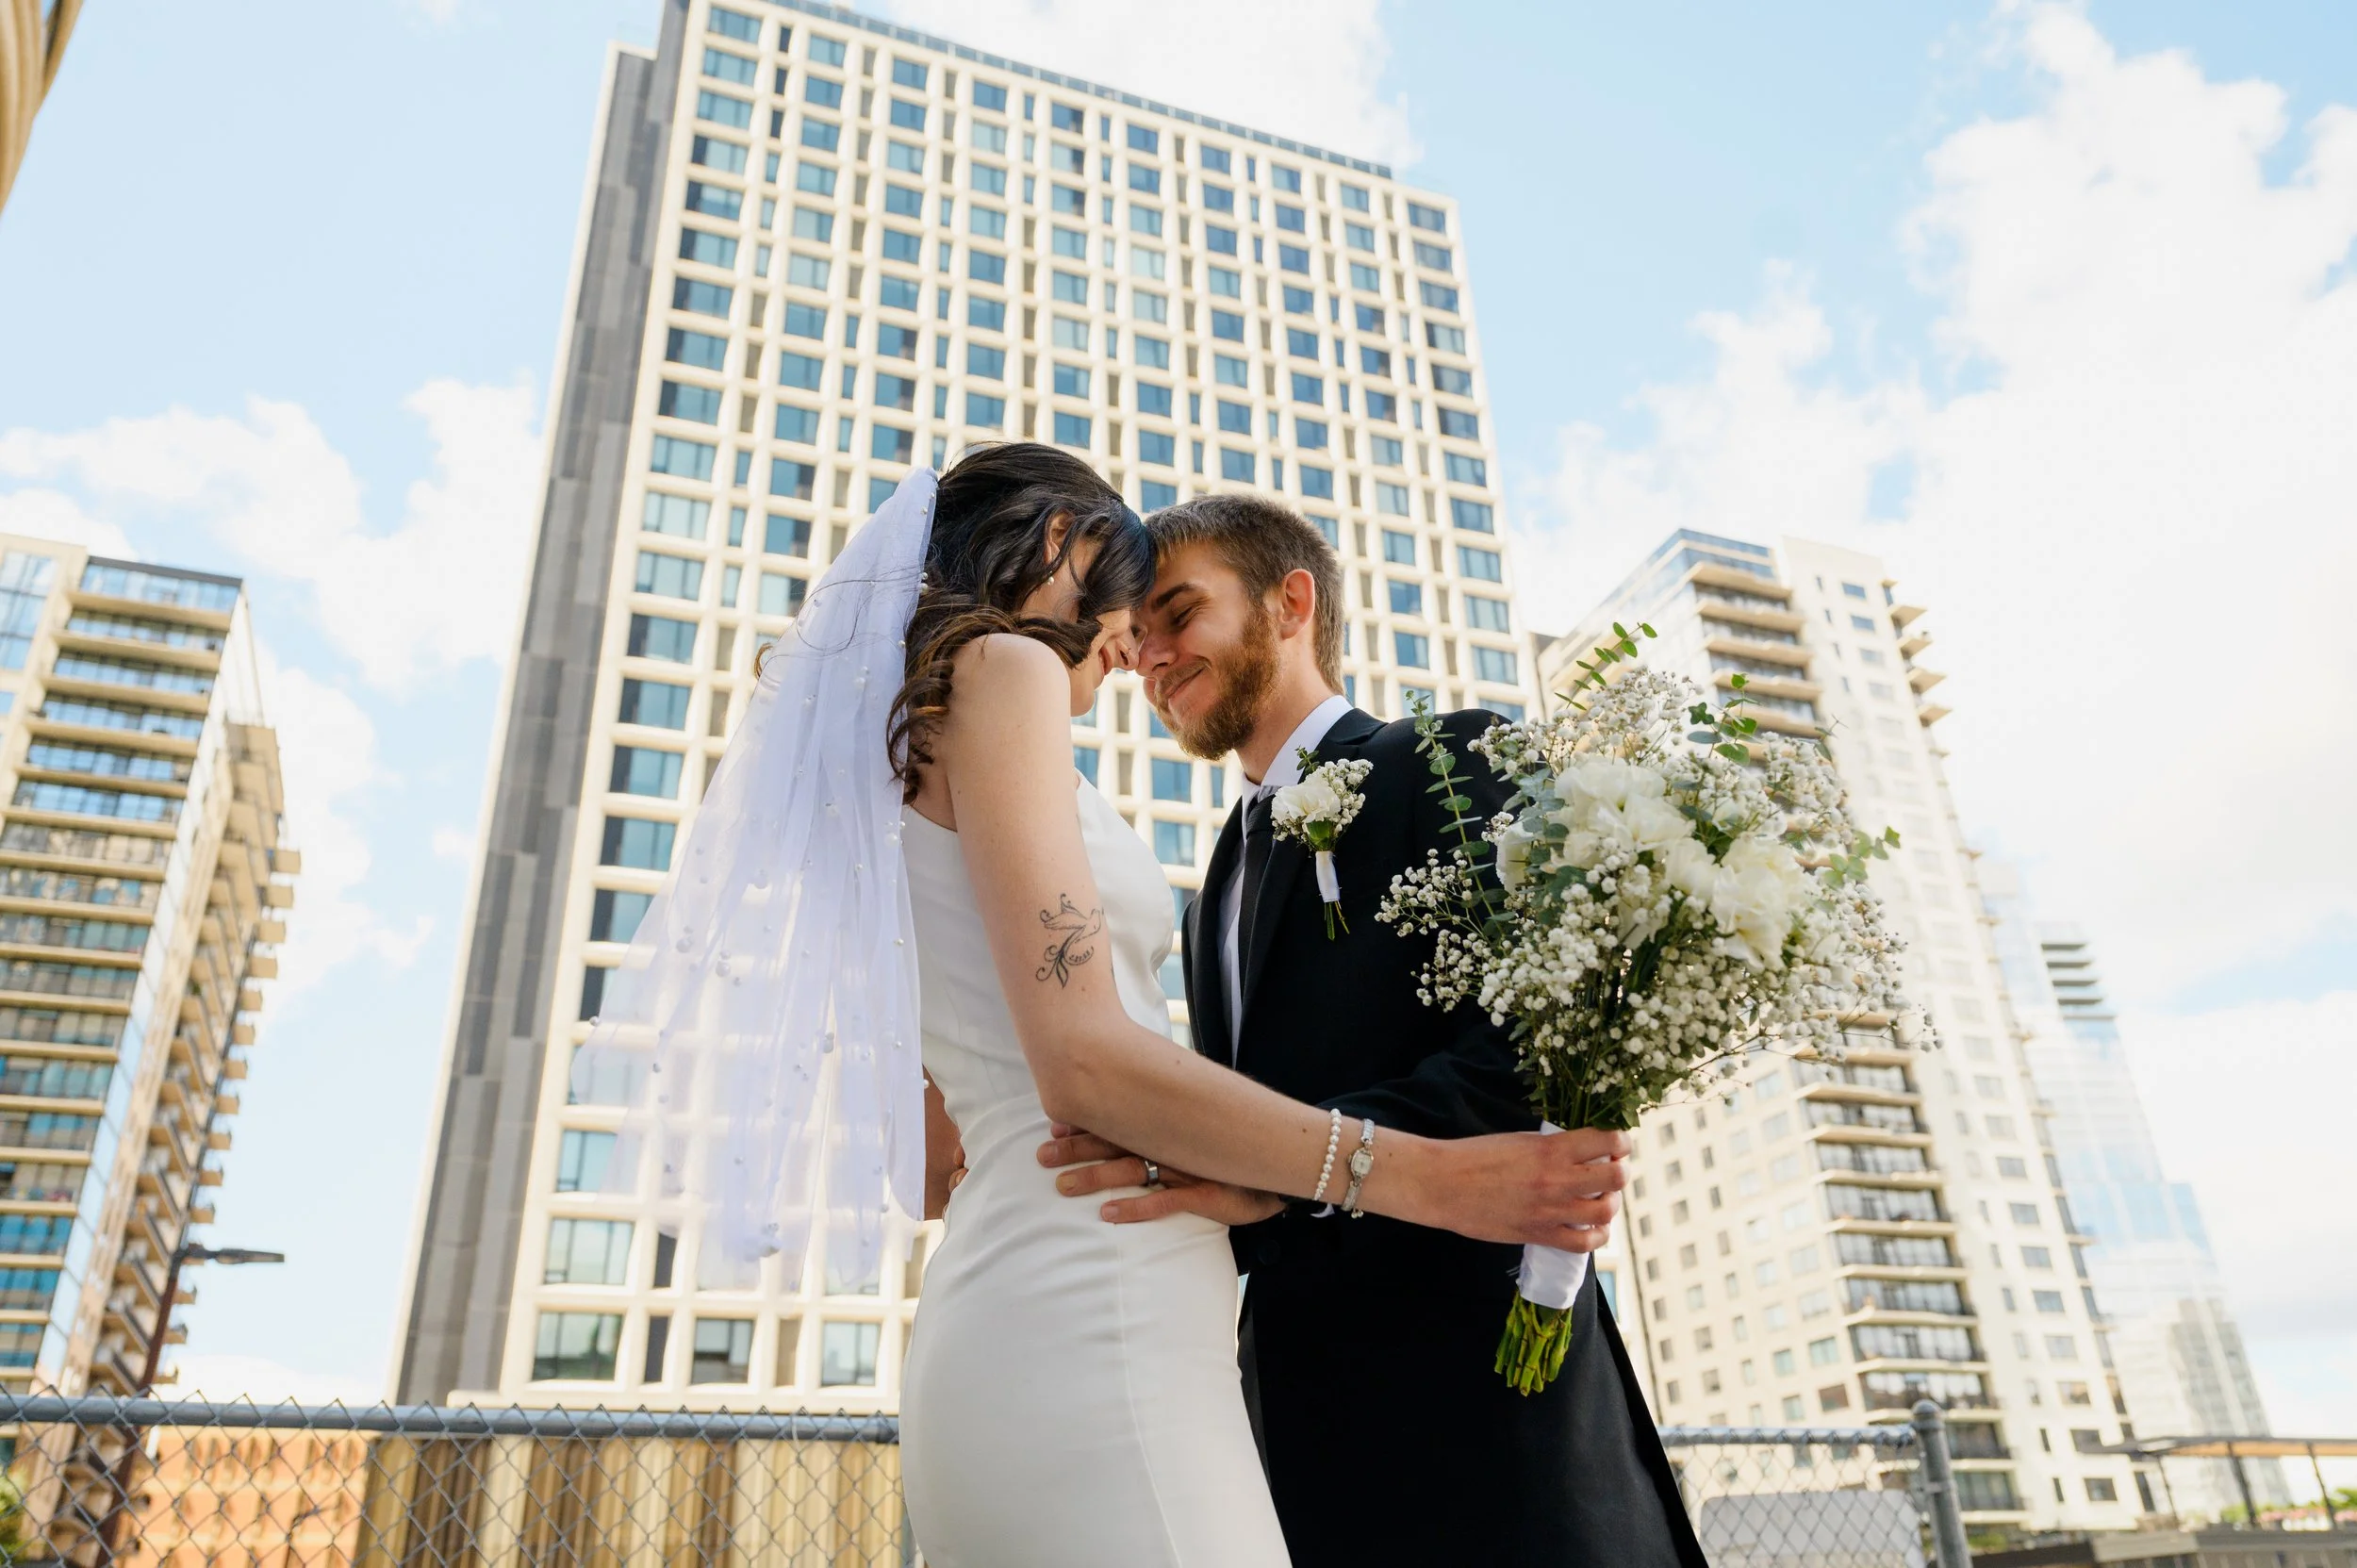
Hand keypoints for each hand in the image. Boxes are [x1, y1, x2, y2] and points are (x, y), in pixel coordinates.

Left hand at [1039, 1126, 1285, 1226]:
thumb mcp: (1201, 1135)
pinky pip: (1165, 1202)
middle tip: (1041, 1155)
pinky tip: (1107, 1214)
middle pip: (1116, 1144)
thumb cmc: (1237, 1158)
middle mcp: (1175, 1145)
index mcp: (1171, 1128)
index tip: (1054, 1125)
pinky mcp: (1206, 1197)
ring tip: (1060, 1186)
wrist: (1287, 1173)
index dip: (1086, 1124)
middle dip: (1077, 1149)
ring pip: (1132, 1171)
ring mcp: (1190, 1170)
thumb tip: (1132, 1114)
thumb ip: (1168, 1125)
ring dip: (1095, 1178)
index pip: (1121, 1121)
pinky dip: (1136, 1209)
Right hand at [1408, 1127, 1629, 1250]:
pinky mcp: (1540, 1235)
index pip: (1608, 1141)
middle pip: (1616, 1177)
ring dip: (1610, 1203)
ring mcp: (1550, 1211)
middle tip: (1610, 1170)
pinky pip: (1584, 1242)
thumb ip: (1553, 1147)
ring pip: (1606, 1211)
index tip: (1616, 1144)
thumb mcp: (1520, 1140)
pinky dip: (1597, 1235)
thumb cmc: (1475, 1157)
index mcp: (1551, 1149)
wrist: (1443, 1185)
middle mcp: (1557, 1179)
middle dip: (1619, 1171)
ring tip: (1600, 1198)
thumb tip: (1582, 1153)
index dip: (1621, 1141)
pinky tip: (1593, 1227)